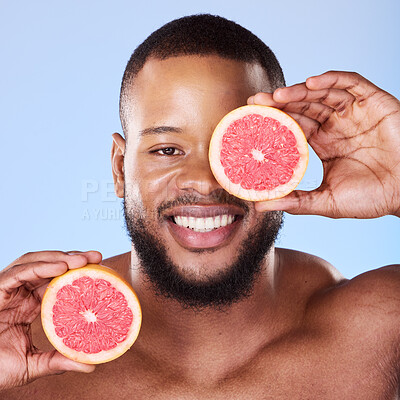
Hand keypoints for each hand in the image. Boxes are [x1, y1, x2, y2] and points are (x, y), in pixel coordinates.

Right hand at [0, 250, 101, 390]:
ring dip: (60, 257)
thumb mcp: (33, 364)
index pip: (56, 280)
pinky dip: (40, 267)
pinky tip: (60, 267)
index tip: (100, 268)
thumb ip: (58, 361)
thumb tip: (90, 365)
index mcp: (31, 305)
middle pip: (49, 265)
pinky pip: (18, 273)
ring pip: (35, 262)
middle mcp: (21, 293)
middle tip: (97, 257)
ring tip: (83, 260)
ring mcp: (9, 290)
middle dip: (73, 258)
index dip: (77, 272)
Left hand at [248, 71, 399, 217]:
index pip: (294, 125)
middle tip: (256, 101)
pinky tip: (312, 83)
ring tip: (278, 95)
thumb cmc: (370, 199)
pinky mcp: (373, 102)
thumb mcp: (326, 201)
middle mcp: (336, 125)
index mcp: (323, 143)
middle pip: (303, 106)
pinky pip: (351, 83)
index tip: (252, 118)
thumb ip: (295, 202)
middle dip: (279, 102)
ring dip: (300, 91)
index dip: (274, 120)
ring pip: (322, 93)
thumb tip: (260, 206)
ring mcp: (354, 112)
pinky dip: (332, 79)